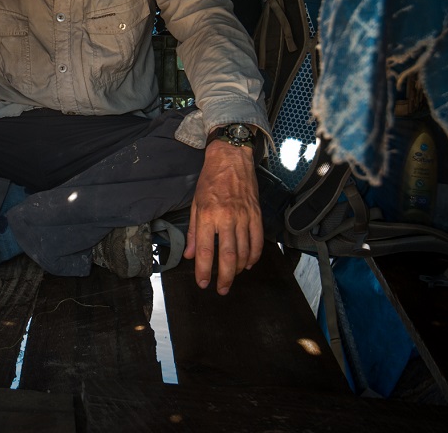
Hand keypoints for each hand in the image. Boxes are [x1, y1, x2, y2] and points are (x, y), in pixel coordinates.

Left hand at [183, 140, 262, 294]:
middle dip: (225, 277)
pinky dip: (254, 256)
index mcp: (207, 216)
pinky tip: (248, 263)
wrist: (231, 158)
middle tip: (222, 289)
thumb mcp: (195, 204)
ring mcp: (244, 217)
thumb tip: (190, 254)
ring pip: (244, 252)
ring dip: (239, 269)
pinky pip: (257, 241)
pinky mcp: (256, 214)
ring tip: (233, 276)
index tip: (203, 283)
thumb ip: (193, 231)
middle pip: (228, 257)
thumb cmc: (210, 180)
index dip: (204, 270)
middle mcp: (226, 218)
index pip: (205, 250)